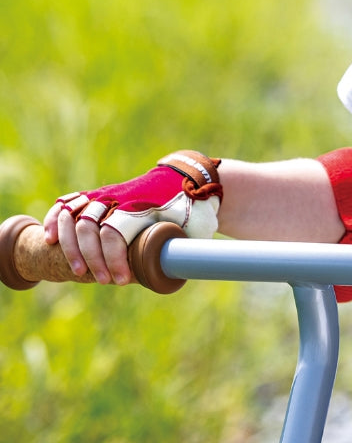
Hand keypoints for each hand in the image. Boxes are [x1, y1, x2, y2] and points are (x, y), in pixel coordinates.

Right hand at [42, 151, 221, 285]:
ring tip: (76, 270)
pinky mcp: (101, 194)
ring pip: (74, 215)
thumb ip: (185, 248)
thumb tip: (178, 275)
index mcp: (142, 204)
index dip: (112, 260)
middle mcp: (120, 197)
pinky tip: (49, 240)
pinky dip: (55, 219)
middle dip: (91, 259)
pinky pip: (70, 202)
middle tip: (102, 280)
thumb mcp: (196, 226)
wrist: (190, 177)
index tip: (121, 280)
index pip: (114, 233)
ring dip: (70, 245)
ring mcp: (108, 194)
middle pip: (89, 226)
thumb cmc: (195, 207)